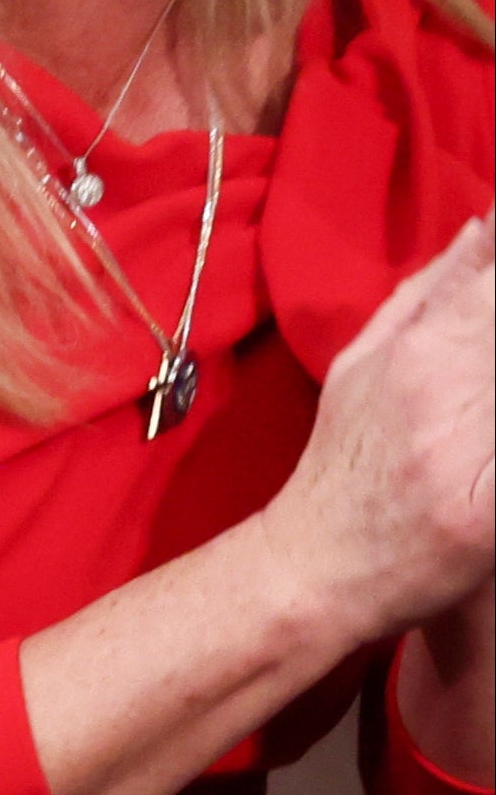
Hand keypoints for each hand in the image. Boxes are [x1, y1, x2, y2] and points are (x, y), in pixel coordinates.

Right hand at [274, 216, 495, 647]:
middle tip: (486, 384)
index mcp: (422, 348)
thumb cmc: (344, 466)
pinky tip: (490, 457)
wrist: (316, 567)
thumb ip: (428, 293)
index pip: (495, 280)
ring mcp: (473, 453)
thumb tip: (480, 226)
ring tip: (481, 411)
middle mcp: (448, 390)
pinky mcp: (490, 514)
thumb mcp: (362, 364)